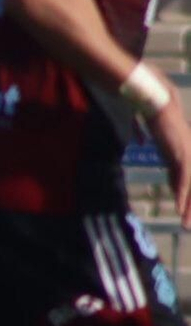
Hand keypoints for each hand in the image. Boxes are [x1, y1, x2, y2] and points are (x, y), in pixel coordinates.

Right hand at [145, 79, 190, 226]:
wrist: (154, 100)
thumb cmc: (148, 111)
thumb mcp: (146, 128)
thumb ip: (142, 134)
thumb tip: (140, 140)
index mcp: (179, 150)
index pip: (183, 178)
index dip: (183, 195)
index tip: (182, 210)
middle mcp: (187, 154)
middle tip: (189, 225)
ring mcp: (187, 154)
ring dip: (189, 207)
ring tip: (186, 224)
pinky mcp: (183, 154)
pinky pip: (184, 179)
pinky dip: (183, 194)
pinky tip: (180, 207)